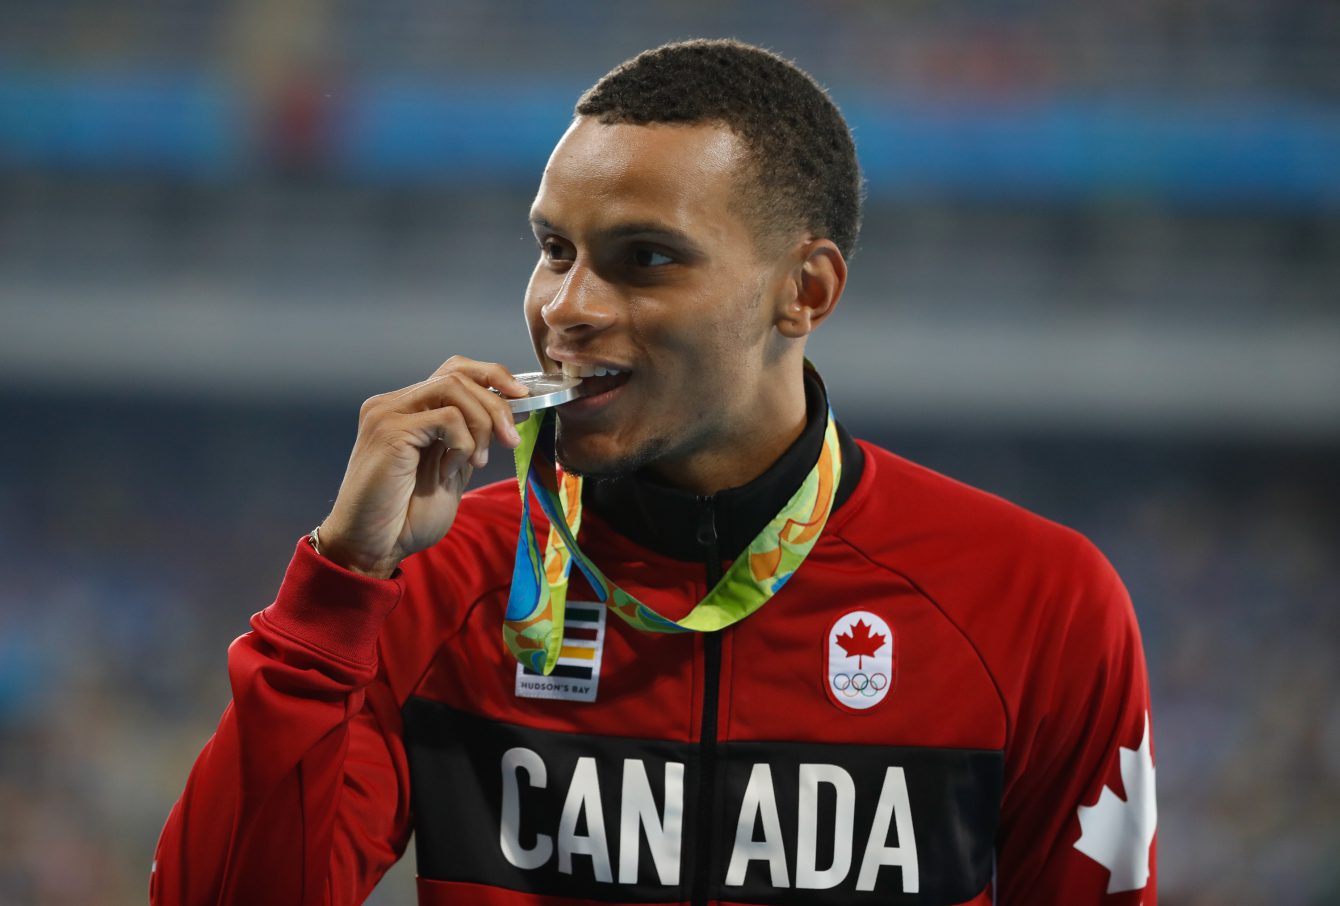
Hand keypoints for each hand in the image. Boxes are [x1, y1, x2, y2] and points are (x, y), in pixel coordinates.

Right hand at [316, 357, 527, 578]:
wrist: (372, 546)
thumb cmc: (406, 516)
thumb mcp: (451, 470)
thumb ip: (470, 440)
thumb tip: (508, 416)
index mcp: (409, 409)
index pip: (455, 370)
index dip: (493, 376)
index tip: (521, 398)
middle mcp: (395, 403)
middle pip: (459, 373)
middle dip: (497, 405)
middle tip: (510, 440)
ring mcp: (388, 412)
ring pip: (454, 388)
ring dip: (482, 423)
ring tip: (478, 462)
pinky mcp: (389, 429)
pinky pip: (447, 418)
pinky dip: (463, 444)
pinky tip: (452, 470)